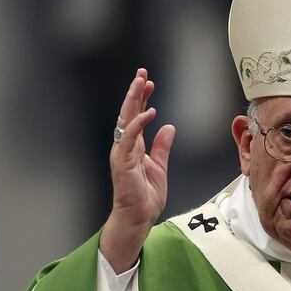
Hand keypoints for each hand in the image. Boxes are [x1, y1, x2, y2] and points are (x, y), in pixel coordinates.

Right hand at [100, 68, 175, 271]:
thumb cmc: (145, 197)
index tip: (148, 82)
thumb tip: (168, 127)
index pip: (136, 116)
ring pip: (126, 120)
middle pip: (129, 112)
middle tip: (142, 73)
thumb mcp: (160, 167)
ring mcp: (122, 152)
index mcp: (134, 147)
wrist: (138, 217)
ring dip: (134, 100)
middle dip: (135, 91)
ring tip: (142, 82)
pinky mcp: (122, 161)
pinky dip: (138, 123)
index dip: (142, 98)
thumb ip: (162, 147)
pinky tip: (149, 111)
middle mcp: (126, 146)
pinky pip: (129, 138)